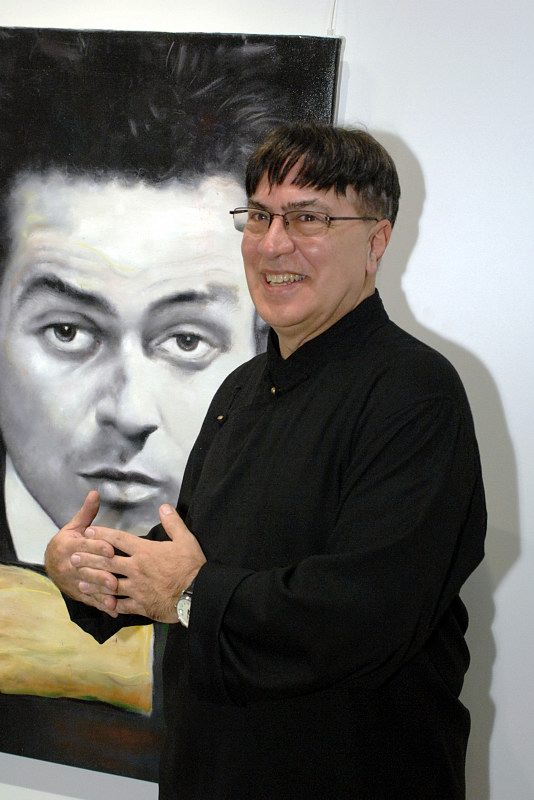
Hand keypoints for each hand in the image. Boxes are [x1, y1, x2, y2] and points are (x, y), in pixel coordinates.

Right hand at [44, 491, 114, 606]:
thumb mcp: (74, 526)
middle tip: (115, 578)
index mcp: (68, 546)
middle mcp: (69, 565)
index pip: (83, 547)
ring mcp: (73, 581)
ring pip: (87, 587)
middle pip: (85, 569)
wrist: (51, 563)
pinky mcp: (78, 594)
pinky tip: (114, 610)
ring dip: (101, 593)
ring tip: (115, 596)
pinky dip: (101, 605)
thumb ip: (87, 512)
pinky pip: (90, 600)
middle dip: (100, 574)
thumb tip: (95, 493)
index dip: (96, 547)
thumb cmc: (68, 542)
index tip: (110, 549)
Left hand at [72, 504, 206, 622]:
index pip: (119, 540)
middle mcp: (135, 568)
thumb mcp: (186, 539)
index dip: (102, 535)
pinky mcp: (140, 605)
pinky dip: (111, 604)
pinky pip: (121, 605)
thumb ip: (172, 522)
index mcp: (145, 551)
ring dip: (94, 583)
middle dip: (89, 559)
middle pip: (107, 562)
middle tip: (73, 558)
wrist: (196, 594)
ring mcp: (136, 588)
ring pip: (109, 584)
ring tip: (80, 582)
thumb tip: (163, 506)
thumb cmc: (191, 565)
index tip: (88, 533)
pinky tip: (102, 604)